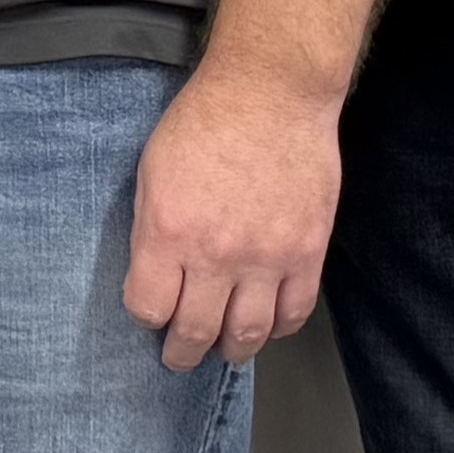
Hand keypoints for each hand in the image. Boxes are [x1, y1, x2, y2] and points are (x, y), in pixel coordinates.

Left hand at [123, 60, 337, 368]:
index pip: (149, 307)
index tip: (150, 312)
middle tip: (179, 357)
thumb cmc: (203, 123)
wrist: (271, 94)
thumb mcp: (151, 173)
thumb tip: (152, 276)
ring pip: (249, 333)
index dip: (146, 315)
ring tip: (223, 350)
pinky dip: (279, 328)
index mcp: (168, 232)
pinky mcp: (307, 251)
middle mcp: (217, 254)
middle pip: (196, 331)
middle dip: (182, 353)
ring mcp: (267, 257)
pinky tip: (267, 326)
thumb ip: (150, 231)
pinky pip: (295, 311)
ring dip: (233, 350)